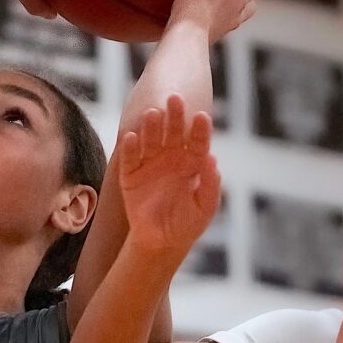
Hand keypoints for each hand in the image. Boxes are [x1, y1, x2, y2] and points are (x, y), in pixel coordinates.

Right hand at [115, 98, 222, 254]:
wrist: (160, 243)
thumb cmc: (187, 224)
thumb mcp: (205, 207)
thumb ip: (210, 185)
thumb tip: (213, 161)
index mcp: (192, 162)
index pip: (197, 140)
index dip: (200, 129)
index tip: (202, 116)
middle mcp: (171, 157)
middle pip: (173, 131)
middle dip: (174, 116)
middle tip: (174, 99)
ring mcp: (150, 164)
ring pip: (151, 140)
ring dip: (151, 127)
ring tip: (152, 114)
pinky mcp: (131, 176)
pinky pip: (130, 159)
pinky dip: (130, 148)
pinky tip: (131, 137)